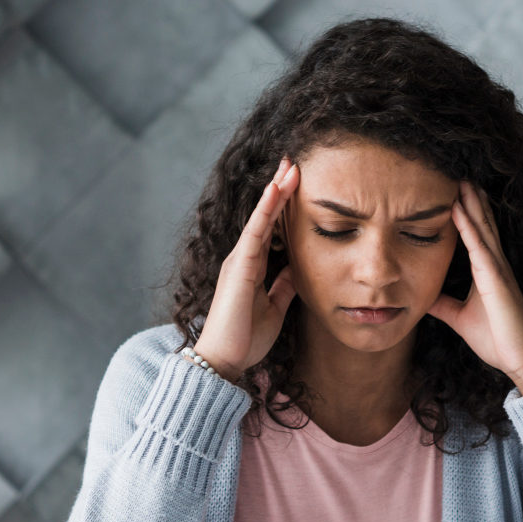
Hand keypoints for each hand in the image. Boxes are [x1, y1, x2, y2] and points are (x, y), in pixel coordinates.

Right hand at [192, 157, 299, 381]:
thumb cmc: (246, 338)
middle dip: (279, 188)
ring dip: (276, 191)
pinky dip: (266, 210)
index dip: (283, 204)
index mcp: (253, 267)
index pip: (271, 228)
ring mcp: (239, 260)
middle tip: (293, 161)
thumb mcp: (275, 307)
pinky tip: (276, 190)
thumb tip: (297, 269)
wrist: (225, 361)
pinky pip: (254, 232)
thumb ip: (283, 286)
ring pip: (260, 218)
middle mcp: (244, 258)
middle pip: (265, 216)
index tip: (297, 181)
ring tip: (290, 166)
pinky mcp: (239, 267)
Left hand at [427, 180, 522, 390]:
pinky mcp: (496, 280)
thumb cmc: (498, 340)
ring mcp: (497, 270)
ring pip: (482, 228)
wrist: (522, 359)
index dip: (468, 212)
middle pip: (482, 224)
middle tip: (459, 174)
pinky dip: (468, 227)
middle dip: (471, 199)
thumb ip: (443, 305)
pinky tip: (458, 210)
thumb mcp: (460, 318)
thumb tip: (423, 296)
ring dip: (471, 204)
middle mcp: (495, 265)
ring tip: (462, 180)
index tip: (456, 192)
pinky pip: (480, 248)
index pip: (477, 234)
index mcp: (488, 271)